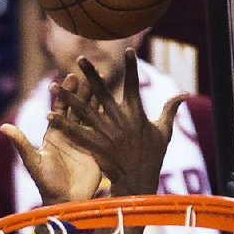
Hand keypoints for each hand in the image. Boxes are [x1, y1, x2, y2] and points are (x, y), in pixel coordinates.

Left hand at [1, 73, 102, 205]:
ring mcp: (84, 141)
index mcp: (55, 134)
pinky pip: (102, 129)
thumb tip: (3, 127)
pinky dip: (108, 116)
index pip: (60, 108)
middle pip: (77, 107)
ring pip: (91, 115)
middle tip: (90, 72)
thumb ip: (21, 144)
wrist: (66, 202)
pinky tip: (115, 103)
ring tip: (104, 80)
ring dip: (97, 98)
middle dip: (83, 90)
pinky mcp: (96, 149)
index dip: (65, 93)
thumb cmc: (47, 184)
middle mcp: (70, 134)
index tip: (71, 77)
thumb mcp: (34, 163)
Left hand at [51, 51, 186, 196]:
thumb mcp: (164, 133)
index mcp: (136, 115)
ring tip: (52, 87)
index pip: (134, 85)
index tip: (128, 50)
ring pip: (83, 111)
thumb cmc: (153, 157)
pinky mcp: (95, 147)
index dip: (132, 68)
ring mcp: (106, 134)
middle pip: (102, 93)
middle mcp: (119, 121)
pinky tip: (49, 116)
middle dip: (90, 75)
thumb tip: (184, 93)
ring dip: (67, 99)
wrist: (140, 183)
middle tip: (79, 59)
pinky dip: (62, 125)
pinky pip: (75, 134)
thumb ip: (170, 110)